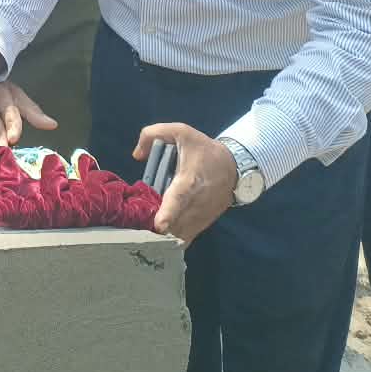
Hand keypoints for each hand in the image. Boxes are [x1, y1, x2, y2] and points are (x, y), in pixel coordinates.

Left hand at [133, 124, 235, 243]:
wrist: (233, 167)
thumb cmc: (203, 150)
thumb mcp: (180, 131)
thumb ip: (152, 135)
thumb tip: (137, 156)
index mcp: (189, 180)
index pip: (179, 199)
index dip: (169, 213)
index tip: (159, 225)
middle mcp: (196, 203)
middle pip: (175, 223)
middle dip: (156, 231)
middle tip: (138, 231)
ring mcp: (200, 217)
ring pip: (179, 235)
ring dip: (162, 238)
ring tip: (144, 235)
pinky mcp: (202, 225)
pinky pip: (184, 238)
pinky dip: (171, 240)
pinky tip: (157, 237)